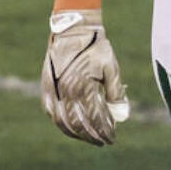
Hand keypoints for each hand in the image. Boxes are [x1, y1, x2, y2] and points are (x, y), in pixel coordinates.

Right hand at [41, 9, 129, 145]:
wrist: (74, 28)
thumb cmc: (96, 46)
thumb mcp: (110, 66)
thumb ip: (115, 92)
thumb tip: (123, 116)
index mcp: (84, 86)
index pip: (95, 118)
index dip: (104, 130)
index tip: (112, 137)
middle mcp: (67, 90)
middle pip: (78, 124)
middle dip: (92, 136)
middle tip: (102, 141)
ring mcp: (54, 89)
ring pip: (62, 121)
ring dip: (75, 133)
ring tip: (88, 137)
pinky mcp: (47, 86)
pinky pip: (50, 111)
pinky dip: (59, 122)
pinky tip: (69, 125)